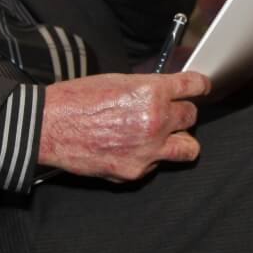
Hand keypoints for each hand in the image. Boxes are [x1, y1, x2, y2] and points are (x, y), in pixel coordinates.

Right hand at [39, 71, 208, 180]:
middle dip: (181, 114)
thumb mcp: (119, 80)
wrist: (50, 126)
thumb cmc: (77, 100)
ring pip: (188, 148)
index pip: (194, 87)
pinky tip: (129, 148)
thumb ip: (148, 88)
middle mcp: (156, 121)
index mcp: (152, 92)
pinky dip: (148, 157)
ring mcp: (148, 150)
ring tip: (163, 137)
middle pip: (191, 117)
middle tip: (169, 113)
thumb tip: (166, 92)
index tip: (201, 88)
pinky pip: (156, 165)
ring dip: (179, 141)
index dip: (200, 86)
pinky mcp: (135, 171)